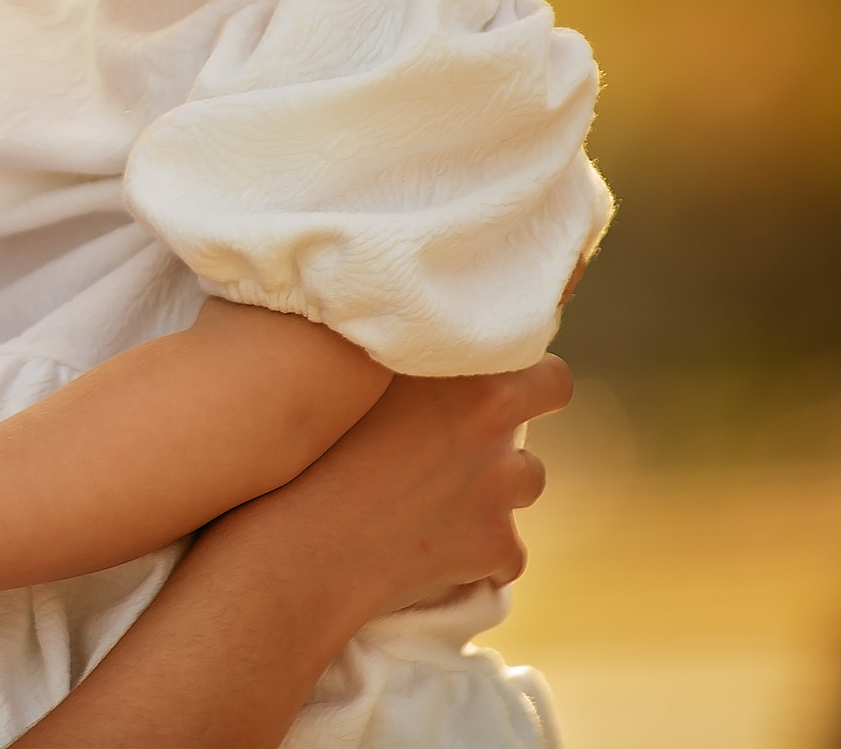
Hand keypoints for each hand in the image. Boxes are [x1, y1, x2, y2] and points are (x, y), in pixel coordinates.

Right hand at [13, 357, 571, 748]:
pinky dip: (476, 555)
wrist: (291, 549)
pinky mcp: (492, 552)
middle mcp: (495, 427)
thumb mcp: (318, 359)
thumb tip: (330, 285)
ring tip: (436, 485)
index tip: (481, 358)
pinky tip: (429, 549)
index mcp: (464, 373)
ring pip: (525, 479)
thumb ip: (352, 322)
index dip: (510, 351)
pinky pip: (502, 554)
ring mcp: (499, 493)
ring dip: (493, 479)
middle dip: (523, 400)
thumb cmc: (291, 447)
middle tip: (474, 411)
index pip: (533, 344)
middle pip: (549, 395)